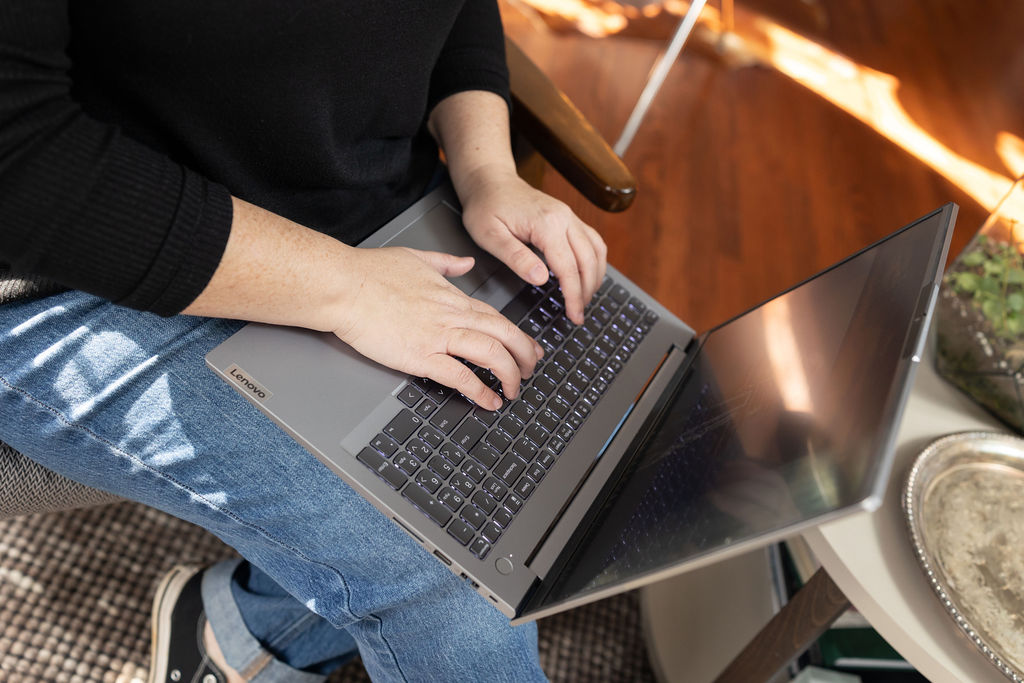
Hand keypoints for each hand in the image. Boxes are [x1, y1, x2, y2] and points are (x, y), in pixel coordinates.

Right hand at [332, 246, 542, 408]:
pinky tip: (488, 401)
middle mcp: (451, 315)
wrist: (344, 285)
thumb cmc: (371, 272)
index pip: (496, 317)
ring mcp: (438, 336)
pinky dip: (479, 390)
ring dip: (509, 375)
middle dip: (524, 356)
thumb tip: (465, 262)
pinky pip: (460, 376)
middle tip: (531, 372)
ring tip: (514, 391)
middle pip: (504, 335)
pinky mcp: (420, 356)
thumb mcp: (417, 257)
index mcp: (452, 296)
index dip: (517, 336)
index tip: (528, 348)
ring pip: (491, 354)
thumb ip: (446, 262)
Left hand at [458, 166, 607, 324]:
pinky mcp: (569, 217)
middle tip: (578, 315)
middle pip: (589, 260)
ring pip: (597, 249)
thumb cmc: (486, 207)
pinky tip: (586, 276)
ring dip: (595, 277)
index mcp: (546, 223)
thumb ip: (516, 258)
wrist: (490, 181)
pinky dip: (594, 261)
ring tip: (584, 299)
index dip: (574, 295)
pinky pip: (592, 240)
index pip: (568, 267)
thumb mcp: (490, 236)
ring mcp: (569, 215)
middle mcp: (564, 217)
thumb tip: (541, 279)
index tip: (574, 316)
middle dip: (587, 291)